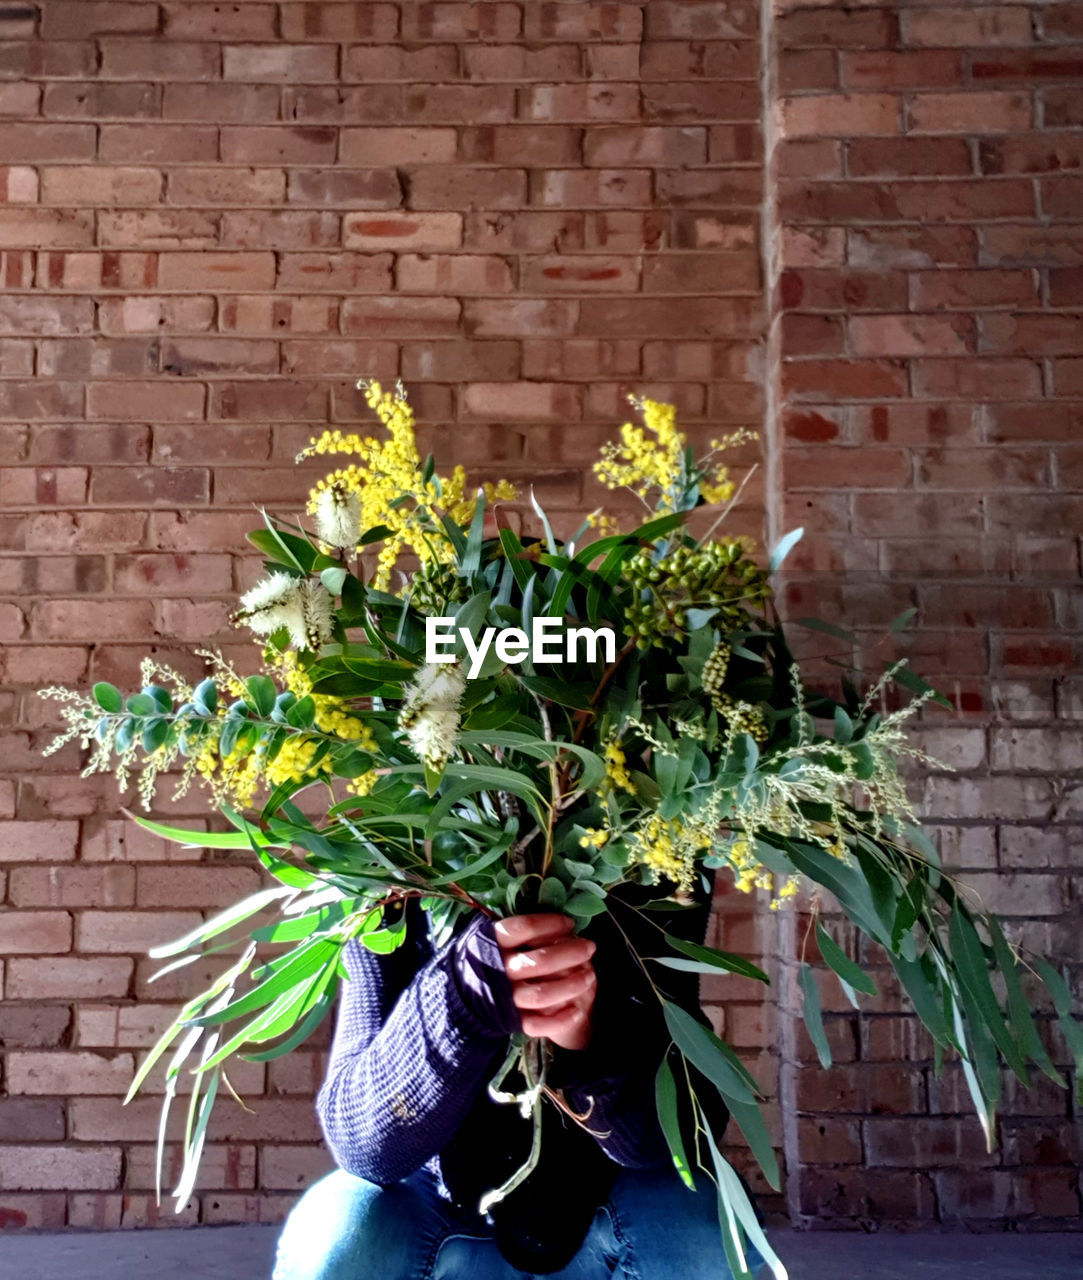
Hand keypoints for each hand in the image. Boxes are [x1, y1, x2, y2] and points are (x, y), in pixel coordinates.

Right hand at [492, 913, 596, 1051]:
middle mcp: (498, 972)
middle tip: (589, 946)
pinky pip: (538, 1025)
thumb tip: (565, 926)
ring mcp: (505, 999)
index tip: (569, 923)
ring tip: (589, 975)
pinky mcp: (513, 1022)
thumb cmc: (497, 957)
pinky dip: (560, 1020)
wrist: (472, 994)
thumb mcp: (502, 938)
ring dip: (571, 985)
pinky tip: (577, 1011)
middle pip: (539, 961)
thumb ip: (527, 932)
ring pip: (542, 995)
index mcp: (491, 944)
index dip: (550, 924)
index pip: (522, 929)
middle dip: (570, 953)